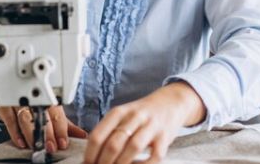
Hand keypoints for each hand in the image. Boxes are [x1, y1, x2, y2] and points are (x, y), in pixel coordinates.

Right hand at [0, 105, 87, 151]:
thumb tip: (82, 135)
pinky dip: (15, 132)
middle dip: (47, 132)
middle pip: (41, 115)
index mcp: (48, 99)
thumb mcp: (51, 112)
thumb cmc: (35, 105)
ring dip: (31, 133)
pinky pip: (9, 119)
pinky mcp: (4, 105)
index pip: (57, 113)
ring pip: (25, 117)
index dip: (60, 129)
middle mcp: (34, 98)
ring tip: (36, 146)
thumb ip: (65, 125)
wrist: (11, 91)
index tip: (63, 142)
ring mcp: (18, 101)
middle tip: (51, 147)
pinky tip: (21, 142)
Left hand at [84, 82, 205, 163]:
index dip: (90, 154)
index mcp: (118, 112)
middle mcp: (134, 117)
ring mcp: (151, 127)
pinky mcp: (165, 137)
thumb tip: (91, 154)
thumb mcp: (121, 115)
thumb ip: (108, 131)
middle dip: (103, 162)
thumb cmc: (140, 114)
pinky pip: (155, 156)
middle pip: (114, 144)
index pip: (98, 135)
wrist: (169, 103)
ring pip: (133, 148)